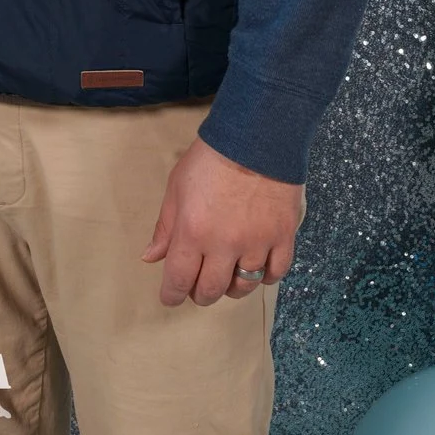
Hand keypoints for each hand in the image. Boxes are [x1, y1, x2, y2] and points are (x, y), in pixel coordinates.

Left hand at [141, 137, 305, 307]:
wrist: (256, 137)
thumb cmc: (210, 159)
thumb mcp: (176, 188)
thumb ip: (165, 227)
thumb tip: (151, 257)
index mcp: (192, 233)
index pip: (179, 280)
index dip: (172, 295)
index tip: (171, 297)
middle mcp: (224, 245)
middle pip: (211, 290)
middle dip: (200, 295)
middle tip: (198, 287)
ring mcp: (257, 243)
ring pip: (244, 286)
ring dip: (232, 288)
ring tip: (227, 277)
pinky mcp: (283, 236)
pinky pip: (276, 273)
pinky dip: (266, 276)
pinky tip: (257, 267)